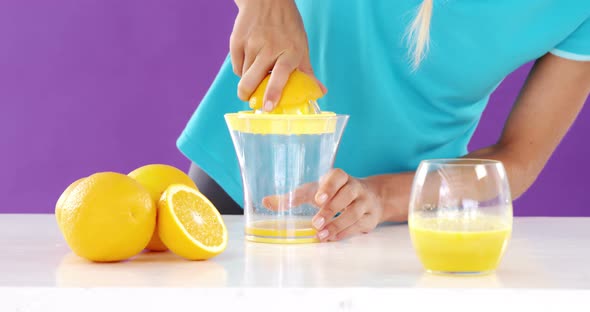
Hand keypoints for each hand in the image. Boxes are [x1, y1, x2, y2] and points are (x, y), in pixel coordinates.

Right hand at [231, 0, 325, 110]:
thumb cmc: (287, 26)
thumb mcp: (301, 46)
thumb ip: (307, 71)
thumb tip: (320, 92)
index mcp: (290, 51)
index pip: (280, 76)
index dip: (273, 93)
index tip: (268, 107)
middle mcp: (270, 48)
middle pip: (252, 80)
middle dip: (248, 95)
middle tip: (251, 100)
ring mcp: (251, 44)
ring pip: (244, 75)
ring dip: (248, 81)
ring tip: (255, 74)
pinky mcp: (237, 41)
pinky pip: (236, 66)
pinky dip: (241, 69)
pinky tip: (249, 63)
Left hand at [262, 169, 384, 241]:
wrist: (370, 197)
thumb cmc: (333, 194)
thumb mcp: (314, 191)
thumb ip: (292, 197)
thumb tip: (265, 202)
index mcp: (340, 177)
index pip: (337, 176)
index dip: (328, 187)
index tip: (317, 199)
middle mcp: (355, 187)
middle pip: (347, 195)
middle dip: (331, 210)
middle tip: (315, 223)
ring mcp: (365, 202)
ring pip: (355, 212)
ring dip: (337, 224)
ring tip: (321, 235)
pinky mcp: (370, 217)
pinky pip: (360, 225)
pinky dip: (345, 232)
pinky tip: (332, 238)